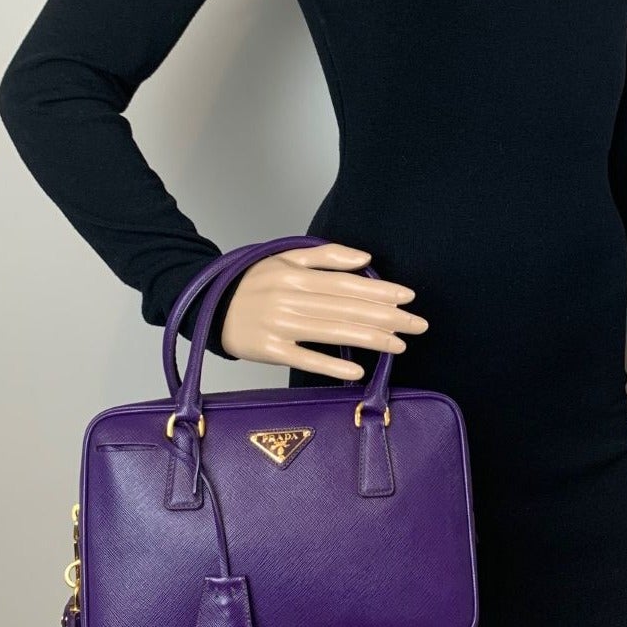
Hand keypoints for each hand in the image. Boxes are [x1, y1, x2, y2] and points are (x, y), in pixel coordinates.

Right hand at [218, 243, 427, 379]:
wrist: (210, 306)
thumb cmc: (255, 283)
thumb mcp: (286, 259)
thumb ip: (327, 256)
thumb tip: (365, 258)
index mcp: (296, 276)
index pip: (347, 284)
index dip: (380, 290)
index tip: (408, 297)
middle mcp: (289, 300)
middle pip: (346, 308)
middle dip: (386, 317)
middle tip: (417, 325)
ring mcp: (279, 326)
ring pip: (332, 332)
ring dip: (370, 339)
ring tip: (399, 345)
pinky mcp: (270, 351)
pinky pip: (306, 358)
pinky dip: (332, 365)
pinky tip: (358, 370)